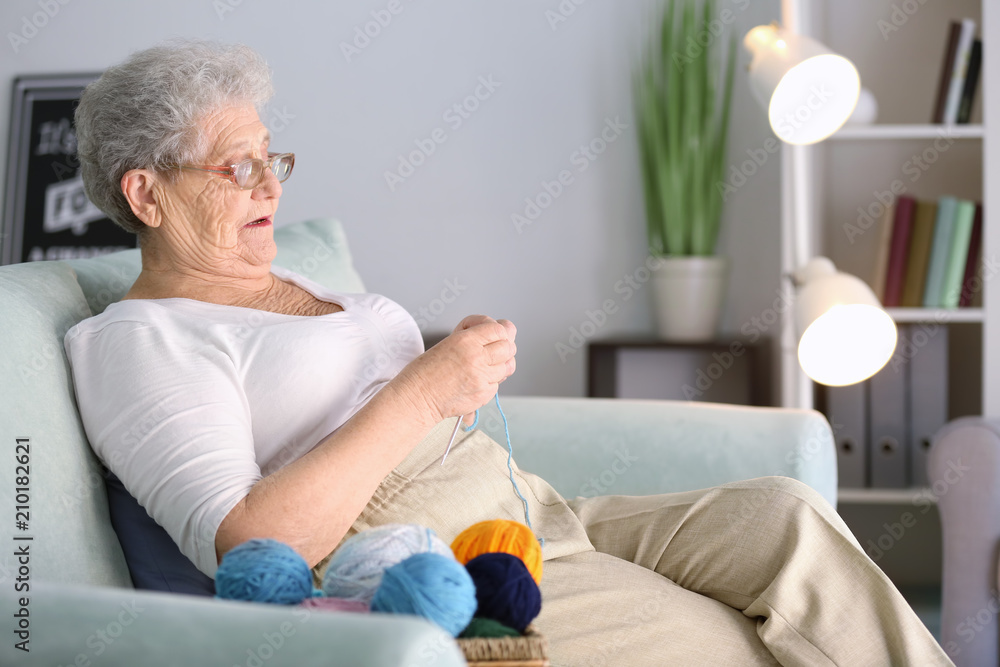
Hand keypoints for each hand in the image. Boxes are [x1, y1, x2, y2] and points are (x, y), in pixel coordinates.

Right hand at [390, 315, 515, 426]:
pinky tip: (476, 380)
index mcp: (465, 340)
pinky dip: (491, 381)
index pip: (498, 329)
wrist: (416, 398)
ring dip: (499, 365)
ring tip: (482, 366)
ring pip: (507, 366)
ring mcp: (481, 378)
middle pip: (508, 347)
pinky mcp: (483, 394)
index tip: (489, 334)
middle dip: (503, 347)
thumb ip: (477, 334)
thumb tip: (507, 329)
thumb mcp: (450, 341)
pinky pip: (498, 384)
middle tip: (489, 350)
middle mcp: (476, 358)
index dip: (497, 330)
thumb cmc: (426, 370)